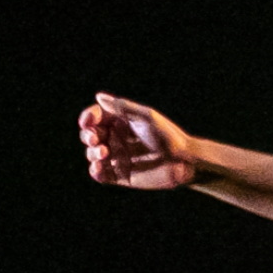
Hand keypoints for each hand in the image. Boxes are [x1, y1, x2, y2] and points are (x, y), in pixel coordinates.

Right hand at [78, 92, 196, 188]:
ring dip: (92, 152)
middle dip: (88, 136)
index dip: (88, 118)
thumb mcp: (147, 118)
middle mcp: (116, 139)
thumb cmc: (169, 136)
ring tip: (104, 152)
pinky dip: (95, 171)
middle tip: (96, 139)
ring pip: (93, 154)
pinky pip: (100, 175)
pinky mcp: (120, 175)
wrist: (184, 161)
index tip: (88, 122)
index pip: (96, 117)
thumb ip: (123, 108)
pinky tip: (98, 167)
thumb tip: (99, 97)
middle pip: (90, 135)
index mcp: (121, 122)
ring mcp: (117, 157)